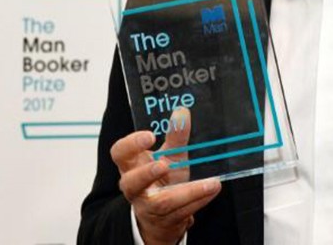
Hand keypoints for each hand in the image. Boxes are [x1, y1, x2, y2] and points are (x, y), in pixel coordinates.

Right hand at [111, 107, 220, 244]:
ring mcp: (148, 206)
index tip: (149, 136)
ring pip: (162, 203)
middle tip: (163, 165)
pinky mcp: (165, 220)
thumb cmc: (163, 179)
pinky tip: (212, 189)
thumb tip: (182, 111)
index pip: (120, 154)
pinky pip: (182, 212)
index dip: (130, 145)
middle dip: (145, 175)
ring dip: (187, 193)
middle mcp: (136, 187)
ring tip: (209, 183)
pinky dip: (199, 200)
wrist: (164, 215)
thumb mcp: (171, 156)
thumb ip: (176, 136)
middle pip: (131, 183)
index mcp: (132, 166)